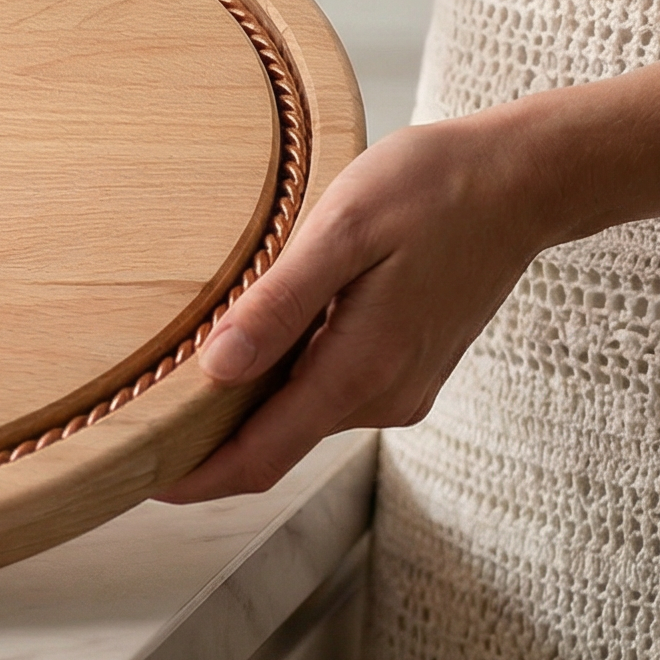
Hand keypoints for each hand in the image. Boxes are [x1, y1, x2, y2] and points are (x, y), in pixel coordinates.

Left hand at [157, 109, 564, 502]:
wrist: (523, 182)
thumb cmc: (432, 188)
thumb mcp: (343, 228)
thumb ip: (279, 305)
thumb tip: (217, 370)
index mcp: (360, 370)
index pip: (260, 458)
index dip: (193, 476)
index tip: (136, 474)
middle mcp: (383, 398)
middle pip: (274, 443)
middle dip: (208, 437)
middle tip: (138, 407)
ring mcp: (400, 390)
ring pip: (301, 416)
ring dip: (249, 399)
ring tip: (192, 354)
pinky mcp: (407, 373)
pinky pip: (330, 392)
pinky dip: (288, 377)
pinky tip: (265, 332)